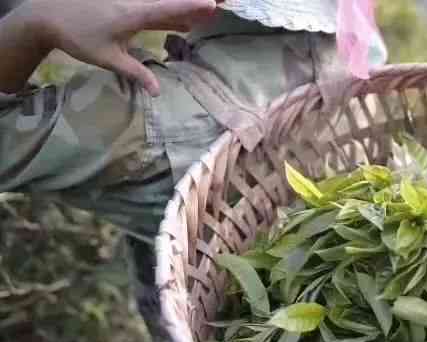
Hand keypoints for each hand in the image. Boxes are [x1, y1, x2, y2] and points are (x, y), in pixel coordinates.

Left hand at [26, 0, 217, 94]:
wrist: (49, 15)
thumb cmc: (78, 37)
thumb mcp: (108, 59)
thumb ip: (136, 73)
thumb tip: (158, 93)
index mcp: (133, 15)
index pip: (168, 9)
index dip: (191, 7)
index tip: (212, 5)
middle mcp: (136, 4)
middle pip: (172, 3)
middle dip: (197, 4)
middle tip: (222, 5)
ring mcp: (132, 2)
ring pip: (165, 4)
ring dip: (188, 9)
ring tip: (212, 11)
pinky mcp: (128, 4)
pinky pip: (156, 7)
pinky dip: (174, 12)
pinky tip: (186, 20)